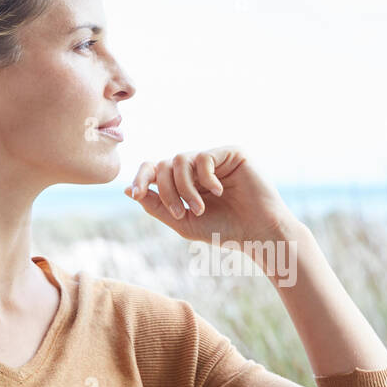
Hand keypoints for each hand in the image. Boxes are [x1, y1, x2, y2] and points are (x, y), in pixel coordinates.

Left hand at [123, 147, 297, 246]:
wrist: (258, 233)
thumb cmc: (224, 231)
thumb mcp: (183, 222)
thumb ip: (157, 206)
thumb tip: (129, 190)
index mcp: (185, 181)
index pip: (155, 169)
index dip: (142, 177)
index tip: (137, 193)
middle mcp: (198, 167)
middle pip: (164, 165)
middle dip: (167, 191)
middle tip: (182, 213)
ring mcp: (215, 158)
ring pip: (180, 159)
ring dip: (184, 188)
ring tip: (199, 209)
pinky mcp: (232, 153)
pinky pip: (203, 157)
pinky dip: (205, 178)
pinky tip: (219, 192)